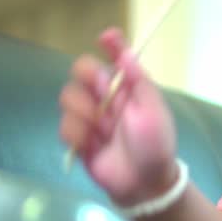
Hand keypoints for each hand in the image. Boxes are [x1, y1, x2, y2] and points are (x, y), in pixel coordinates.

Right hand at [59, 28, 177, 205]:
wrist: (145, 183)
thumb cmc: (156, 144)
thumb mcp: (153, 110)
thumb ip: (139, 80)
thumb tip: (126, 52)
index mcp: (127, 87)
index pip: (116, 56)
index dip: (111, 43)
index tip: (106, 37)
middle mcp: (106, 97)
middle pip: (83, 70)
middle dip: (87, 75)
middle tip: (99, 89)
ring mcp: (90, 117)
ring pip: (69, 96)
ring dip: (82, 109)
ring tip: (100, 126)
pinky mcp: (78, 138)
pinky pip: (65, 125)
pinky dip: (75, 132)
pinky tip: (91, 142)